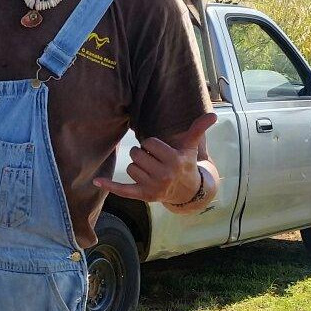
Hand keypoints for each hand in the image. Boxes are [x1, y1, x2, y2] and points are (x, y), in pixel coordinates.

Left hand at [94, 113, 216, 203]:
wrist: (185, 191)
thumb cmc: (185, 163)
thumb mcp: (191, 146)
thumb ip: (198, 129)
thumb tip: (213, 114)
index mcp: (174, 160)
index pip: (149, 143)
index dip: (152, 145)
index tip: (160, 151)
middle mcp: (163, 175)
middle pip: (137, 155)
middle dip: (143, 154)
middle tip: (155, 161)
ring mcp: (152, 187)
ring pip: (131, 167)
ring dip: (137, 166)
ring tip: (151, 171)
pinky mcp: (142, 196)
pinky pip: (122, 189)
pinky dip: (109, 186)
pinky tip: (96, 181)